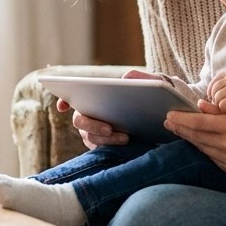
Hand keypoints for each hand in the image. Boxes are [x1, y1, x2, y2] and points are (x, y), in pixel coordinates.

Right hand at [53, 70, 170, 149]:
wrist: (162, 112)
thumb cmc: (152, 93)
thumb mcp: (151, 82)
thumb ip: (140, 77)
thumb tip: (126, 78)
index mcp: (94, 95)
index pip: (72, 96)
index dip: (63, 100)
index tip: (63, 107)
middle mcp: (89, 112)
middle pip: (79, 120)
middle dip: (91, 125)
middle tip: (109, 128)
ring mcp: (94, 130)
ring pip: (89, 137)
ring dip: (104, 138)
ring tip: (125, 137)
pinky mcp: (102, 144)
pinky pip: (100, 148)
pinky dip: (110, 146)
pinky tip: (127, 142)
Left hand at [164, 100, 225, 175]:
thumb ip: (219, 109)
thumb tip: (198, 106)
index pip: (199, 123)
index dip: (182, 119)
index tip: (169, 116)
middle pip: (197, 136)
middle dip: (181, 129)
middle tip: (168, 123)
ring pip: (202, 148)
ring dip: (190, 139)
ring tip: (179, 131)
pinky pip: (212, 158)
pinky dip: (203, 149)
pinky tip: (197, 142)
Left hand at [207, 70, 225, 112]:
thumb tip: (212, 93)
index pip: (215, 80)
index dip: (211, 89)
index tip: (212, 96)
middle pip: (214, 89)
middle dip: (213, 97)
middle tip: (217, 104)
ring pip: (217, 97)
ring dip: (218, 104)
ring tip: (225, 107)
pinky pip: (222, 105)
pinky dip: (224, 109)